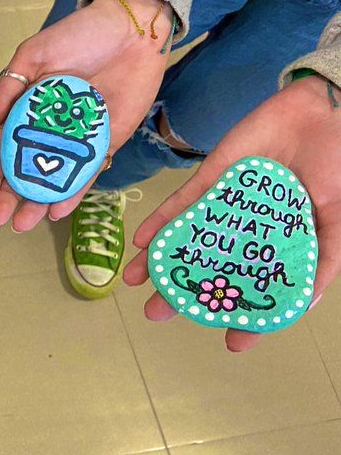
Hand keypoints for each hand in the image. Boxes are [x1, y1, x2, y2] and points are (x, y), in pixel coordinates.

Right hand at [0, 0, 172, 231]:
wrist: (133, 29)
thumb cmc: (80, 35)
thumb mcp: (33, 57)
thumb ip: (5, 93)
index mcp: (25, 107)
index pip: (1, 147)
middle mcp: (48, 128)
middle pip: (24, 169)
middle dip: (9, 195)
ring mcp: (77, 139)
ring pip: (53, 177)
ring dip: (38, 202)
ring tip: (23, 224)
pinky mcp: (106, 143)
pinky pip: (88, 173)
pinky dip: (74, 193)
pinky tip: (58, 210)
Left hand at [123, 75, 340, 351]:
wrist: (318, 111)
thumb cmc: (336, 165)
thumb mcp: (337, 216)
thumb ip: (324, 256)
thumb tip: (306, 301)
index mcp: (284, 243)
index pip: (260, 288)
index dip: (248, 315)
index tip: (232, 343)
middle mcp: (250, 231)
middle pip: (212, 268)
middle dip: (182, 292)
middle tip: (155, 314)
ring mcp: (227, 205)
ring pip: (189, 240)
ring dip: (160, 260)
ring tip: (134, 282)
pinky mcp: (211, 177)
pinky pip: (182, 204)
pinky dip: (160, 222)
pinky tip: (140, 242)